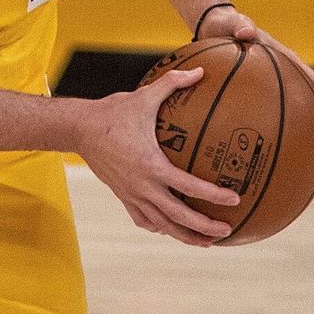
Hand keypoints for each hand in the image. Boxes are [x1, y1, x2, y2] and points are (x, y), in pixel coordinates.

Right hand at [76, 67, 242, 245]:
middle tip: (227, 230)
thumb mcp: (143, 97)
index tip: (235, 198)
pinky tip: (171, 228)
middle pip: (178, 216)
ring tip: (207, 242)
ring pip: (162, 224)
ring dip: (185, 235)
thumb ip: (172, 84)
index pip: (189, 187)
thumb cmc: (113, 112)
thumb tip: (199, 71)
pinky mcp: (122, 196)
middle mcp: (143, 185)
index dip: (214, 195)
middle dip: (204, 228)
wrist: (78, 129)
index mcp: (152, 165)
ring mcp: (132, 194)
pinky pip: (143, 219)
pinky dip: (159, 226)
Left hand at [196, 5, 313, 152]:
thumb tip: (246, 31)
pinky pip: (266, 113)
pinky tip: (264, 149)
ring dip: (301, 134)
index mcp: (285, 59)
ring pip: (291, 113)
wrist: (214, 27)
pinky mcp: (255, 92)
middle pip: (308, 104)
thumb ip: (239, 24)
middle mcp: (283, 74)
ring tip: (307, 160)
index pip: (312, 81)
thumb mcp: (231, 22)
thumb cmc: (225, 25)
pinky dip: (271, 129)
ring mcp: (270, 85)